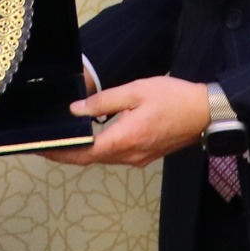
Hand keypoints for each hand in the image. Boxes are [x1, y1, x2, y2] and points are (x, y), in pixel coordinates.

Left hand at [46, 75, 211, 167]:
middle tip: (46, 146)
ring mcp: (139, 158)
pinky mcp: (146, 155)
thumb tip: (75, 110)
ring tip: (64, 141)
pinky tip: (92, 139)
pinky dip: (99, 150)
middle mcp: (129, 155)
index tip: (43, 149)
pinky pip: (116, 156)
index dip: (61, 153)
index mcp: (124, 139)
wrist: (206, 113)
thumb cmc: (173, 98)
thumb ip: (103, 101)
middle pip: (91, 159)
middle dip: (67, 154)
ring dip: (83, 153)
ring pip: (103, 159)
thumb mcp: (135, 91)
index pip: (84, 153)